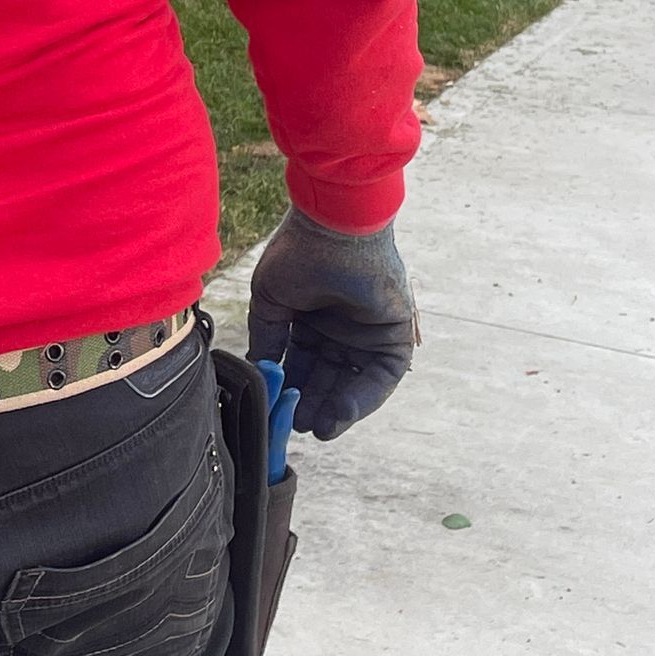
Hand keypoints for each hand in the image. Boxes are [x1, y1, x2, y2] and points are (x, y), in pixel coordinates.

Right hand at [248, 207, 417, 441]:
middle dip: (313, 405)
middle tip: (297, 426)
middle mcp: (341, 329)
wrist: (333, 227)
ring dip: (337, 409)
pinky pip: (382, 376)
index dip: (290, 389)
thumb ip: (267, 338)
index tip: (277, 410)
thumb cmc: (299, 254)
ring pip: (354, 383)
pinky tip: (339, 412)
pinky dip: (362, 397)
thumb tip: (260, 372)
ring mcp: (369, 333)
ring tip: (316, 428)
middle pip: (328, 379)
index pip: (302, 365)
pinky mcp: (394, 335)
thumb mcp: (272, 301)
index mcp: (313, 320)